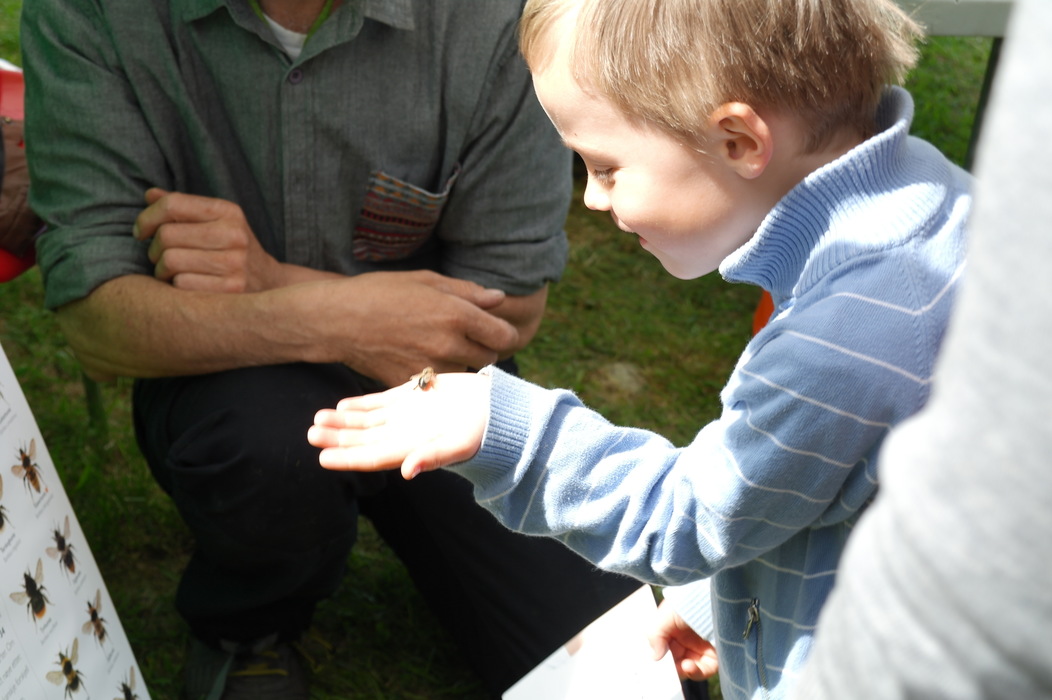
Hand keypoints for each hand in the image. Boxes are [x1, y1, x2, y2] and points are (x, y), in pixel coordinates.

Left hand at [133, 188, 283, 292]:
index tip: (141, 231)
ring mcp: (235, 264)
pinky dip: (176, 287)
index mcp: (228, 212)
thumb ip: (183, 208)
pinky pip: (182, 285)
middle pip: (166, 235)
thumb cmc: (231, 250)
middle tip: (159, 257)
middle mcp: (234, 235)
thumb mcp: (215, 222)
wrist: (269, 284)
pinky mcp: (231, 290)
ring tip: (171, 272)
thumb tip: (149, 195)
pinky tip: (186, 286)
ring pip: (170, 261)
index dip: (147, 217)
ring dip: (161, 270)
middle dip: (154, 248)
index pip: (173, 204)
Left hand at [308, 371, 490, 478]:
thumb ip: (433, 457)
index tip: (322, 459)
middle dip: (337, 439)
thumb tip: (406, 471)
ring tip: (317, 419)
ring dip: (343, 423)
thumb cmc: (484, 431)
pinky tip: (342, 405)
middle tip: (310, 434)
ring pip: (367, 422)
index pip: (372, 458)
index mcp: (412, 449)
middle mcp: (405, 435)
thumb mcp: (461, 444)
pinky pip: (380, 403)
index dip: (347, 459)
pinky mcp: (413, 397)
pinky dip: (360, 405)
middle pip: (364, 440)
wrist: (500, 407)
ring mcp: (407, 416)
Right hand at [311, 270, 517, 384]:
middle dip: (483, 348)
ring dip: (462, 365)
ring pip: (467, 375)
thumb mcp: (426, 281)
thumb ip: (467, 292)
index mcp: (456, 314)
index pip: (504, 335)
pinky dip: (439, 377)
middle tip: (464, 337)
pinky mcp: (415, 386)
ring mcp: (432, 368)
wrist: (337, 321)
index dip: (503, 332)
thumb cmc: (380, 293)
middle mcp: (448, 345)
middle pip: (490, 358)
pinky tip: (422, 360)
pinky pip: (441, 385)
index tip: (494, 329)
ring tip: (440, 348)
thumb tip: (499, 298)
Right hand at [648, 599, 718, 681]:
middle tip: (665, 670)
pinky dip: (694, 672)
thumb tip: (654, 657)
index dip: (658, 656)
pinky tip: (688, 666)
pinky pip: (702, 671)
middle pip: (673, 660)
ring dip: (680, 671)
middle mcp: (686, 639)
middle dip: (668, 667)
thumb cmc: (689, 603)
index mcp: (672, 629)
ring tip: (680, 666)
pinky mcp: (714, 657)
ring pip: (686, 668)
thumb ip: (655, 636)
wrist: (715, 601)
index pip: (662, 647)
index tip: (654, 663)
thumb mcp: (665, 616)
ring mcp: (700, 649)